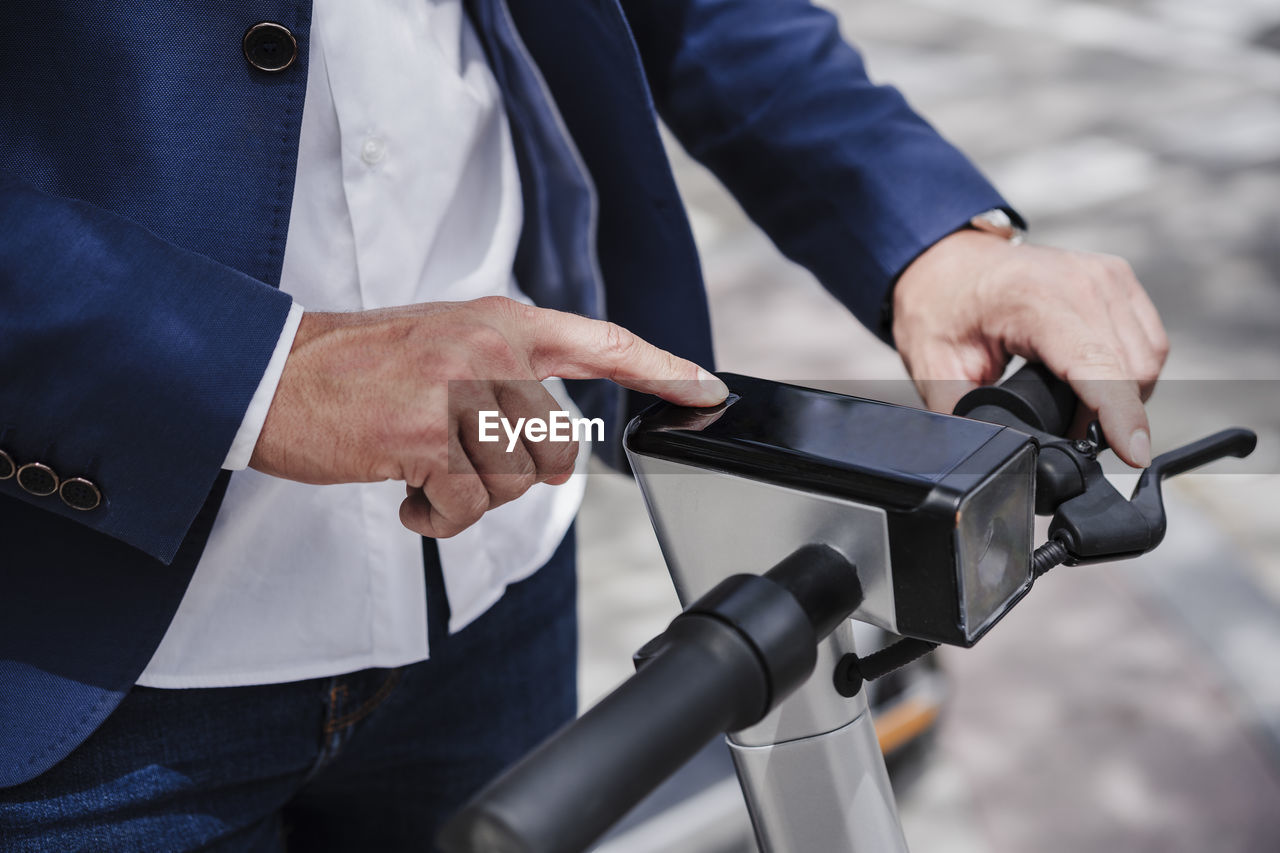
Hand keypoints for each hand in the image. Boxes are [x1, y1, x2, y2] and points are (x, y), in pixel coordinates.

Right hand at [250, 296, 728, 536]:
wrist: (268, 374)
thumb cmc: (354, 370)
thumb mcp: (442, 346)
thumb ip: (505, 379)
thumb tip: (555, 455)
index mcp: (500, 322)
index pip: (602, 340)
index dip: (661, 368)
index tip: (706, 389)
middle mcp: (490, 348)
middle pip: (560, 445)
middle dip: (514, 473)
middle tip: (459, 461)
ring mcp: (459, 389)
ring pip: (518, 481)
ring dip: (471, 496)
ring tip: (424, 474)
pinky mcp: (427, 436)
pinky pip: (470, 507)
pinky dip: (440, 519)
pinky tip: (406, 497)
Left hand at [892, 230, 1168, 466]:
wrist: (948, 261)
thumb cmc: (940, 305)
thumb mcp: (937, 367)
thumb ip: (968, 413)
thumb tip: (992, 451)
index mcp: (1036, 301)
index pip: (1097, 365)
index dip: (1120, 415)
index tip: (1135, 455)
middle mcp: (1081, 282)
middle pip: (1131, 369)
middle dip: (1112, 416)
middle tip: (1071, 434)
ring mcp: (1105, 276)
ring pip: (1147, 357)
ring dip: (1126, 394)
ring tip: (1079, 409)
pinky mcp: (1117, 278)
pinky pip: (1147, 338)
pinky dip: (1131, 370)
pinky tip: (1096, 382)